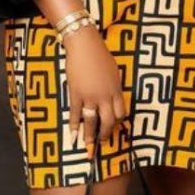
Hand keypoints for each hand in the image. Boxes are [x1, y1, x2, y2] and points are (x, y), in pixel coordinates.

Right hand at [64, 25, 129, 157]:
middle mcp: (105, 96)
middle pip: (108, 121)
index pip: (121, 113)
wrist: (85, 45)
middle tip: (102, 143)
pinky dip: (74, 126)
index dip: (118, 123)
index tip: (114, 129)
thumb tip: (113, 97)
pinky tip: (73, 136)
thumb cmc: (100, 54)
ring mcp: (90, 96)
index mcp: (116, 90)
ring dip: (90, 137)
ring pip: (92, 122)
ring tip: (88, 148)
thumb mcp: (113, 71)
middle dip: (105, 134)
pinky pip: (76, 114)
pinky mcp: (76, 94)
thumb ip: (113, 86)